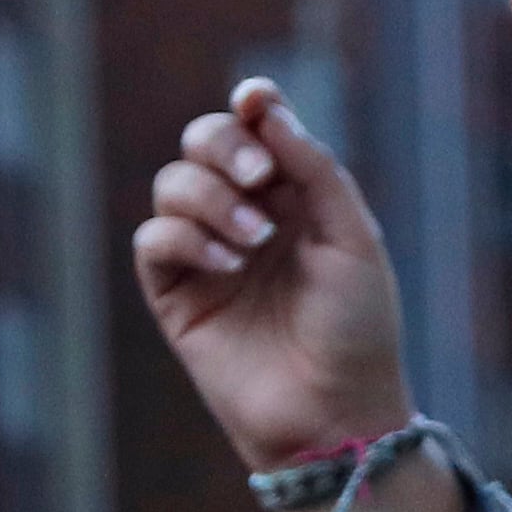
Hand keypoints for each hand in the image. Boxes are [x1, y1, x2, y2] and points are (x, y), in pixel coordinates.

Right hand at [134, 82, 413, 479]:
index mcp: (293, 198)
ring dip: (210, 197)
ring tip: (253, 240)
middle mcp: (245, 218)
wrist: (336, 412)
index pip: (257, 130)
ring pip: (173, 185)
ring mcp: (207, 256)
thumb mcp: (353, 238)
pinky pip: (154, 240)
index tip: (255, 100)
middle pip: (203, 143)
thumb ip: (314, 168)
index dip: (252, 105)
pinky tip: (226, 263)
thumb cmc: (357, 329)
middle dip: (223, 144)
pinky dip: (183, 237)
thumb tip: (264, 106)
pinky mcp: (177, 297)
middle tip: (256, 175)